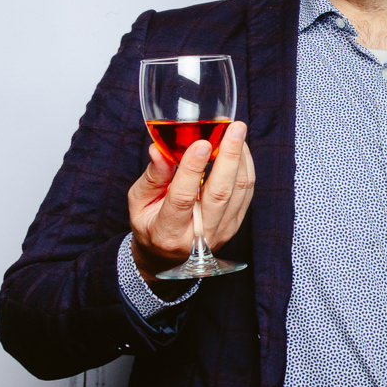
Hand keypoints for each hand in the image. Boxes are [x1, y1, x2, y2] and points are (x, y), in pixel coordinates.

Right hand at [127, 121, 254, 281]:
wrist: (168, 258)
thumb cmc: (150, 226)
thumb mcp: (139, 204)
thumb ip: (151, 177)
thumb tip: (158, 149)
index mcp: (168, 232)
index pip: (182, 198)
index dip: (192, 169)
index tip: (201, 142)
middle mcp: (199, 236)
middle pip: (220, 193)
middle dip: (229, 156)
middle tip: (234, 128)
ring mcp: (221, 231)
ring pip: (239, 191)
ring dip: (241, 158)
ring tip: (237, 132)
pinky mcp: (235, 225)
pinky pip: (247, 193)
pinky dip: (246, 168)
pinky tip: (240, 149)